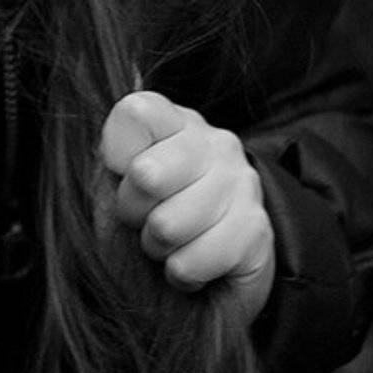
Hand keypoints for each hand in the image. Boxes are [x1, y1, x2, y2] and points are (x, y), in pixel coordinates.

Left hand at [100, 90, 275, 321]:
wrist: (212, 271)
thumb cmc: (155, 217)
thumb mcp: (121, 179)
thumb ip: (115, 147)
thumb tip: (123, 99)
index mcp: (176, 121)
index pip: (136, 112)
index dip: (116, 152)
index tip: (122, 172)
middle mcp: (215, 143)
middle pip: (145, 174)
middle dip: (132, 211)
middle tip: (144, 218)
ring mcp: (242, 185)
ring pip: (167, 226)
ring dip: (157, 247)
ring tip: (170, 242)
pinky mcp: (258, 232)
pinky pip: (193, 261)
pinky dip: (181, 273)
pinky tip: (191, 262)